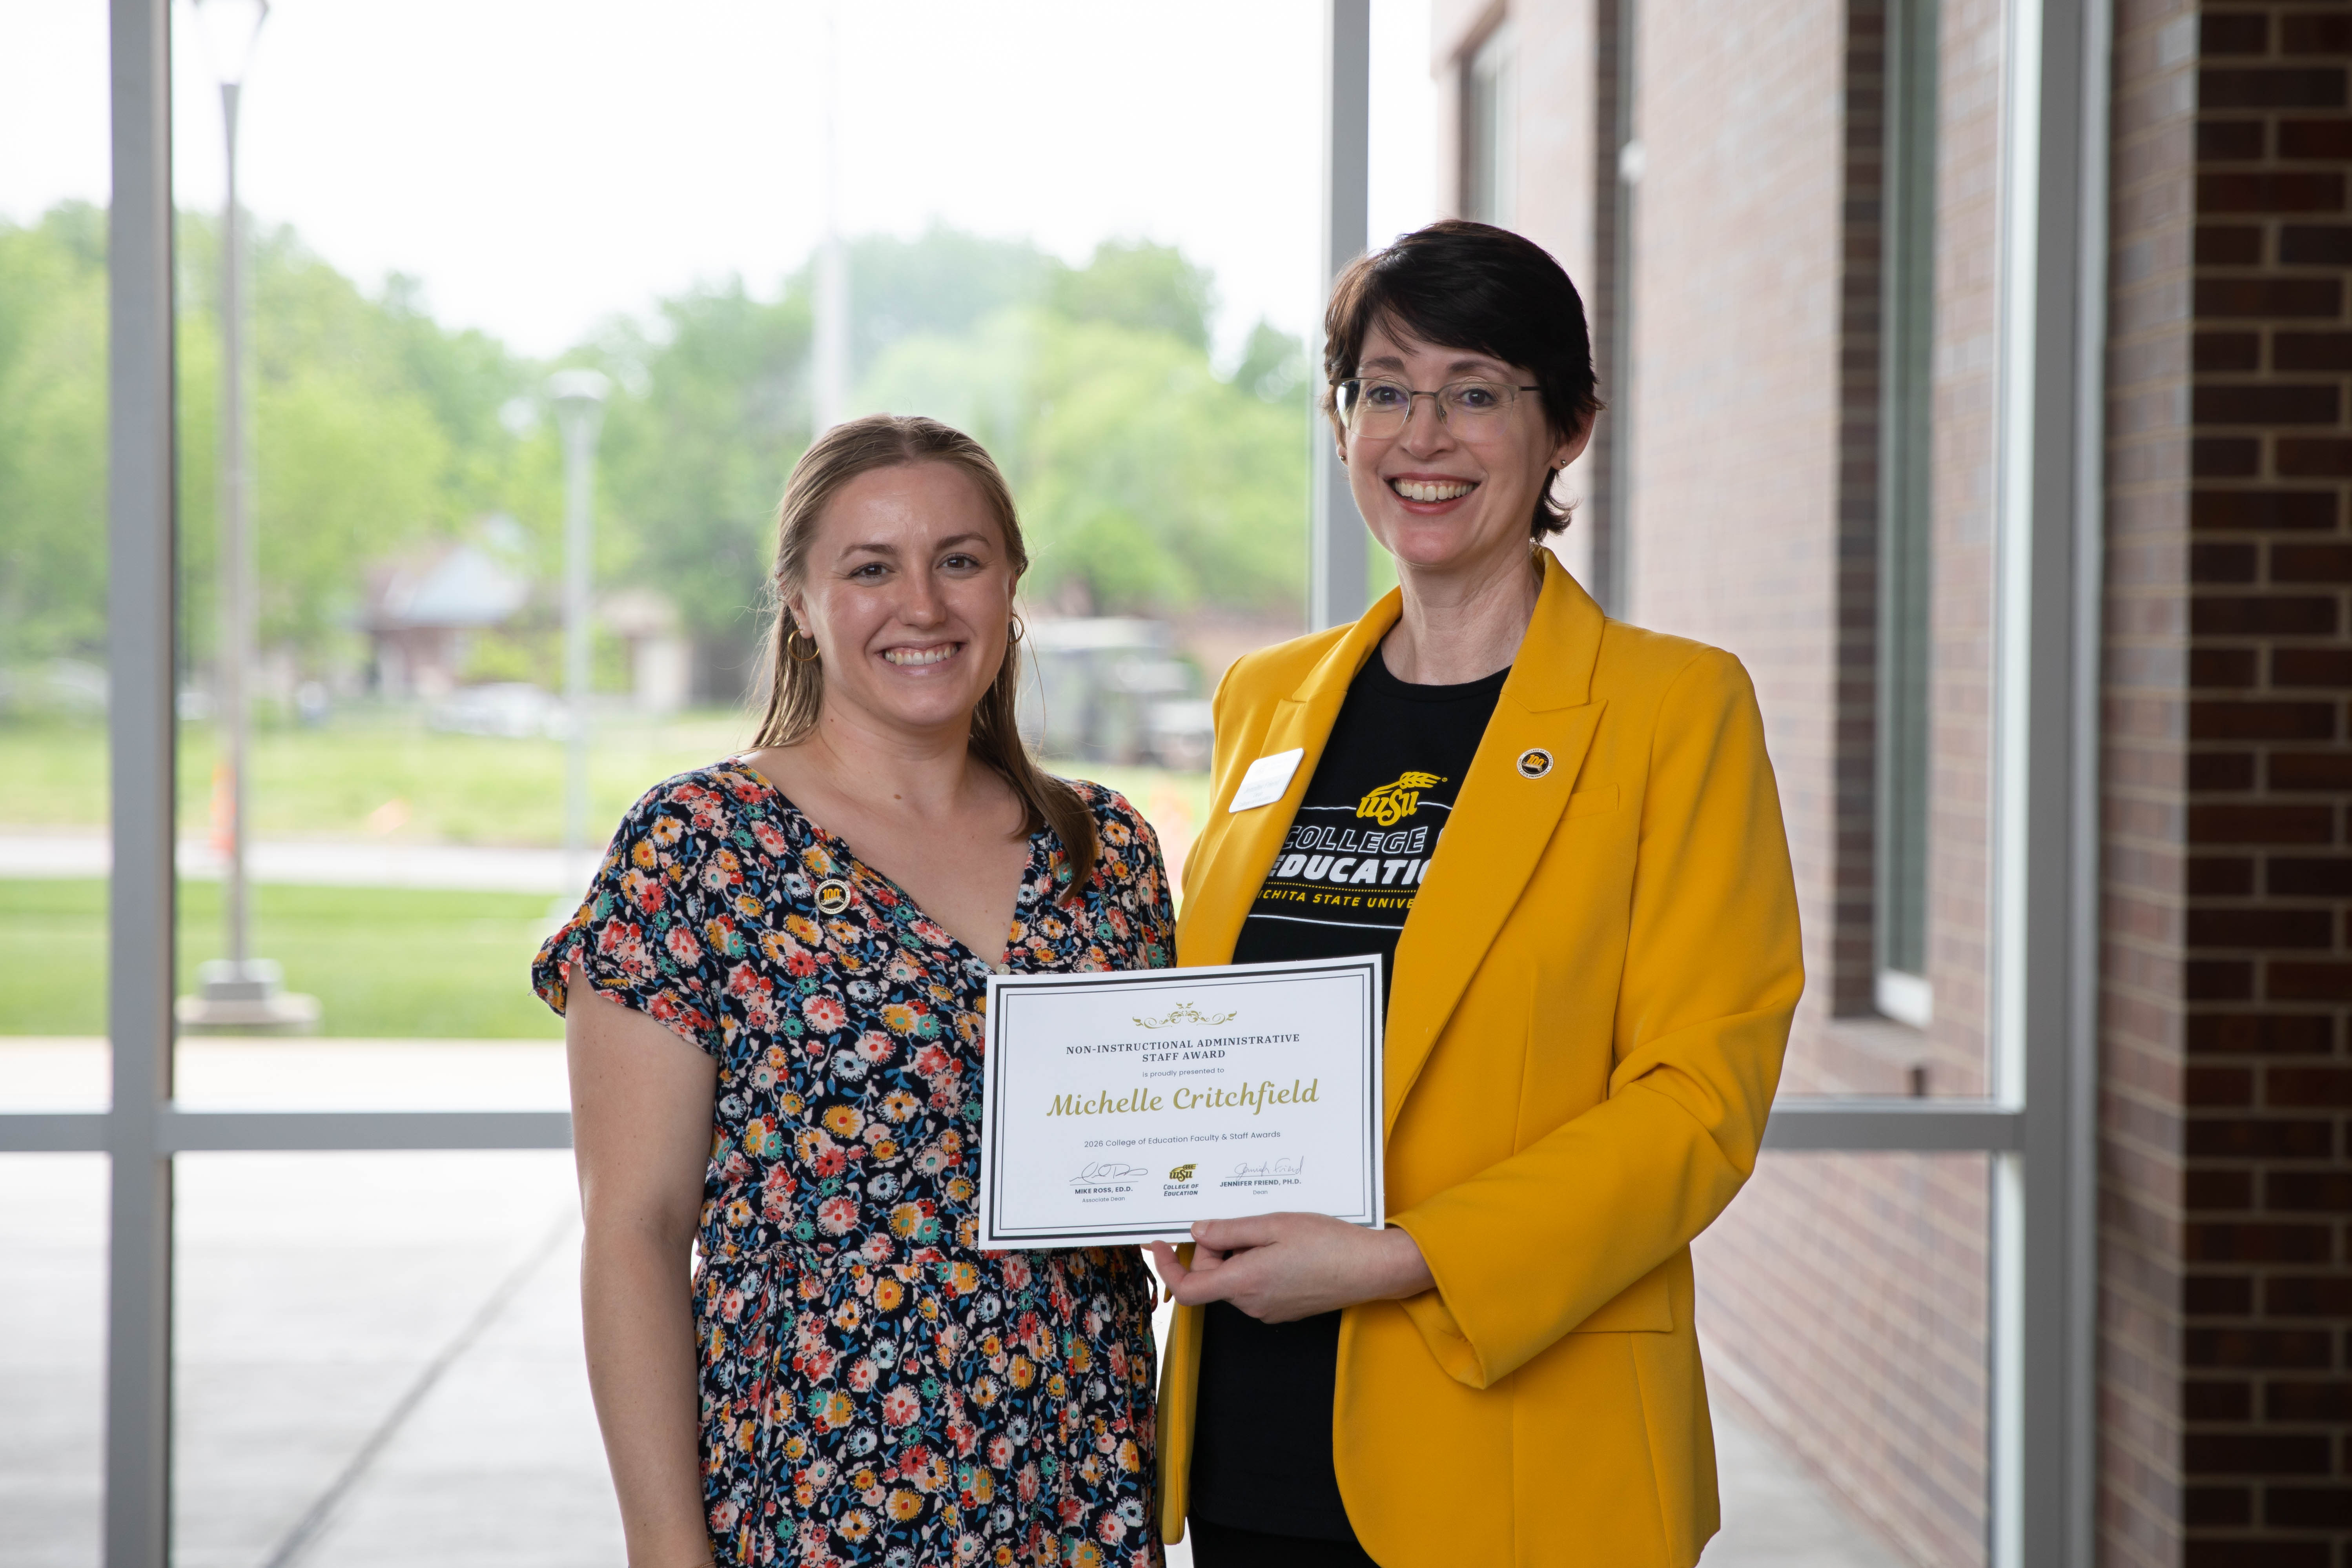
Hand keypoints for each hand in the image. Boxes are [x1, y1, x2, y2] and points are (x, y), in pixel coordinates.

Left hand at [1146, 1214, 1434, 1323]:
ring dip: (1239, 1256)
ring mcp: (1268, 1310)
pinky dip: (1255, 1266)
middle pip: (1213, 1278)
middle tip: (1243, 1224)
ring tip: (1271, 1233)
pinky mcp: (1283, 1309)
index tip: (1160, 1245)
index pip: (1188, 1288)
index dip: (1168, 1268)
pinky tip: (1284, 1249)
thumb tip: (1196, 1233)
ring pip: (1234, 1281)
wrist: (1370, 1269)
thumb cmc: (1328, 1244)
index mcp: (1244, 1282)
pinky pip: (1254, 1287)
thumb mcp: (1273, 1225)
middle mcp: (1252, 1303)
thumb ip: (1229, 1231)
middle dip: (1216, 1249)